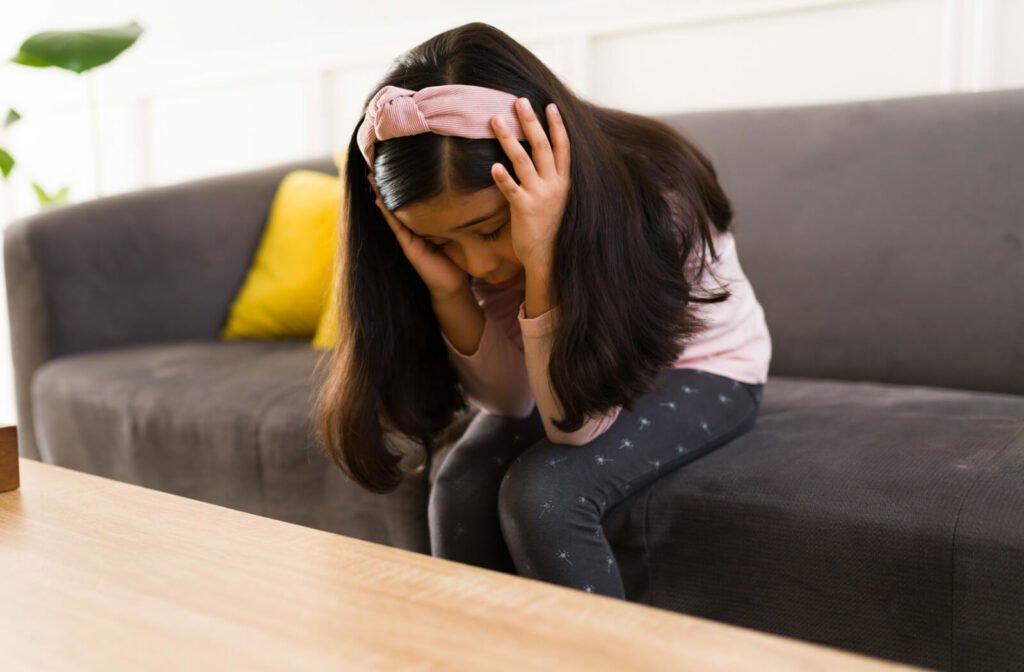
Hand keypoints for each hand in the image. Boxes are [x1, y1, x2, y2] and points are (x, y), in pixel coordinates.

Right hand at [368, 173, 468, 299]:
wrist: (454, 284)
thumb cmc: (456, 257)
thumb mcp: (454, 230)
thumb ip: (453, 214)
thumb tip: (460, 191)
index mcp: (422, 223)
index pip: (409, 199)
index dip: (400, 183)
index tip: (391, 162)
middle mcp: (411, 229)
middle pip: (396, 203)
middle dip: (385, 185)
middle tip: (375, 163)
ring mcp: (408, 237)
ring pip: (392, 212)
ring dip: (381, 196)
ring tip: (371, 178)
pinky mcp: (409, 247)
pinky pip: (396, 226)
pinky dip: (388, 213)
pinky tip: (380, 201)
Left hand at [490, 98, 569, 273]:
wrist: (547, 258)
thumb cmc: (548, 229)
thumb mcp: (555, 200)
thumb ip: (549, 180)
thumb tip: (538, 160)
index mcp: (563, 182)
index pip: (563, 148)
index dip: (557, 126)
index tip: (549, 105)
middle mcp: (554, 186)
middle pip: (542, 147)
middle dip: (531, 122)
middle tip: (518, 101)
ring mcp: (540, 197)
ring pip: (523, 161)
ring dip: (509, 139)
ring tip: (496, 120)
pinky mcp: (525, 210)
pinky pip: (512, 190)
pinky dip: (504, 178)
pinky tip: (494, 166)